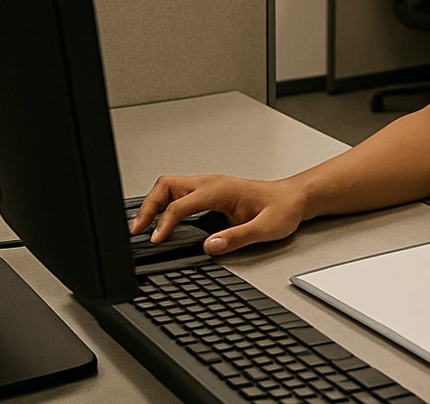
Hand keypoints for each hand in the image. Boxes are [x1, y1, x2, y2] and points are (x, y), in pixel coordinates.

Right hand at [129, 174, 309, 254]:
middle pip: (166, 186)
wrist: (294, 198)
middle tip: (136, 230)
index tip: (155, 240)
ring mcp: (209, 186)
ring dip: (152, 204)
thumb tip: (210, 245)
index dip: (164, 222)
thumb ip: (237, 237)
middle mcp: (212, 184)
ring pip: (169, 187)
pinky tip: (160, 221)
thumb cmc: (282, 209)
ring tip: (141, 227)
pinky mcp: (210, 193)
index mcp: (221, 189)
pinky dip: (163, 205)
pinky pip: (178, 194)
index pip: (181, 204)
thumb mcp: (265, 228)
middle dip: (147, 206)